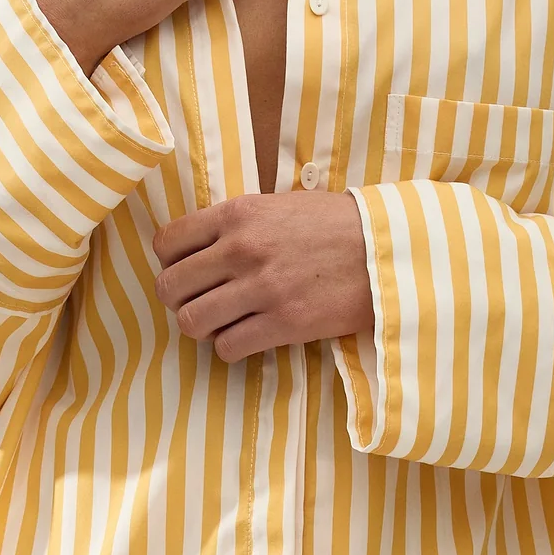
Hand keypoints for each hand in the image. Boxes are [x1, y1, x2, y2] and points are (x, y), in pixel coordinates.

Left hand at [151, 191, 374, 360]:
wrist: (386, 249)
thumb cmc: (335, 226)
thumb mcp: (278, 205)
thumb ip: (237, 224)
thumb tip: (201, 250)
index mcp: (237, 214)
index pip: (167, 242)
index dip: (169, 263)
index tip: (188, 272)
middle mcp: (241, 249)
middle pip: (171, 287)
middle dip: (180, 301)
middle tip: (201, 304)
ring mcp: (260, 288)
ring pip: (192, 322)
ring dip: (202, 329)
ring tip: (221, 324)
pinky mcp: (283, 323)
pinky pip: (227, 347)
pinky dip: (230, 349)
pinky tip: (246, 338)